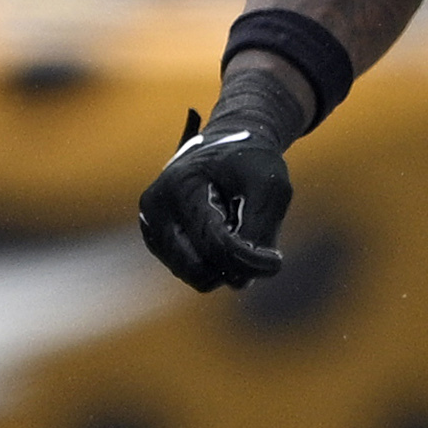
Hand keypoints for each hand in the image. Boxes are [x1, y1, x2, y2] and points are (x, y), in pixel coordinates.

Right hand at [136, 105, 292, 289]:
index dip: (249, 260)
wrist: (225, 147)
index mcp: (180, 186)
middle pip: (200, 270)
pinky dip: (213, 261)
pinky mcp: (157, 243)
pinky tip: (219, 231)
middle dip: (234, 263)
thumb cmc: (250, 162)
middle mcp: (155, 210)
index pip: (214, 243)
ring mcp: (151, 228)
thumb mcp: (270, 185)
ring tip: (232, 226)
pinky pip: (193, 273)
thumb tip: (240, 280)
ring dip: (224, 263)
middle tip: (253, 236)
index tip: (276, 261)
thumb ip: (260, 229)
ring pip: (196, 277)